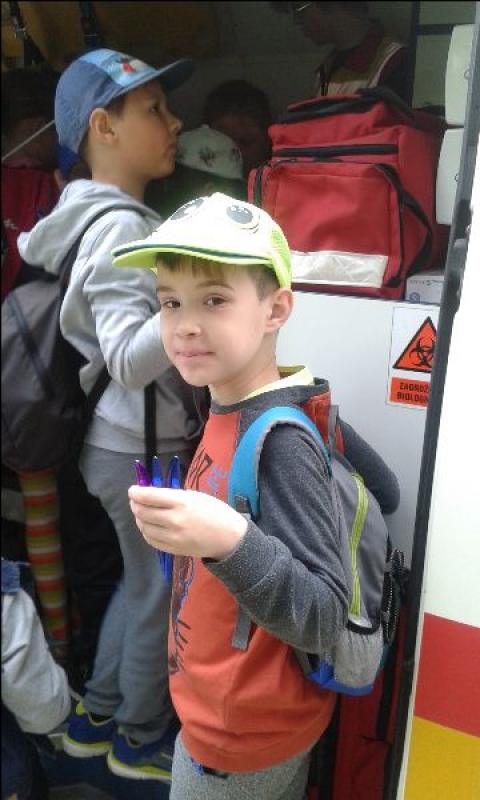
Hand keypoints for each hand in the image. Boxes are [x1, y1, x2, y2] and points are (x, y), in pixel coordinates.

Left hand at [128, 486, 247, 560]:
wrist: (229, 537)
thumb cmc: (215, 511)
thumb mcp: (195, 496)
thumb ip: (173, 496)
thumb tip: (152, 495)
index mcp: (181, 502)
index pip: (148, 496)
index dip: (135, 493)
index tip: (132, 490)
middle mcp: (174, 520)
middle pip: (143, 512)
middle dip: (135, 504)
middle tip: (135, 500)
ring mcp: (173, 537)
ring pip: (144, 527)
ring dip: (139, 518)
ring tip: (141, 513)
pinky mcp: (173, 549)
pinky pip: (151, 540)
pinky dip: (146, 531)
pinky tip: (149, 526)